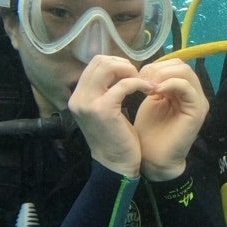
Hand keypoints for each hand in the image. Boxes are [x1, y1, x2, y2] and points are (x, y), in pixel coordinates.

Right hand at [67, 54, 149, 176]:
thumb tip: (117, 69)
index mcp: (77, 97)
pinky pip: (124, 84)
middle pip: (99, 61)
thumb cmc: (114, 138)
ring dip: (130, 71)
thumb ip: (104, 91)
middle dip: (122, 64)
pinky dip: (139, 83)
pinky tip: (149, 90)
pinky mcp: (103, 109)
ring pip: (108, 67)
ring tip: (143, 82)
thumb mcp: (103, 111)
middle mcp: (78, 97)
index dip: (115, 64)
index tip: (131, 75)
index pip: (94, 64)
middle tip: (138, 77)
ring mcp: (88, 103)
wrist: (116, 165)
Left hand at [133, 58, 207, 179]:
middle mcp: (194, 94)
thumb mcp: (151, 100)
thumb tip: (151, 67)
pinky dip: (169, 84)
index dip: (156, 66)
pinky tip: (155, 92)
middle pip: (181, 65)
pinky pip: (187, 87)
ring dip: (162, 75)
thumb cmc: (150, 132)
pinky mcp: (197, 111)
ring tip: (147, 86)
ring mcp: (198, 102)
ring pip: (185, 72)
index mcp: (183, 90)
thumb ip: (155, 83)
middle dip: (158, 69)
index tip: (138, 76)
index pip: (175, 65)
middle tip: (141, 80)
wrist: (153, 158)